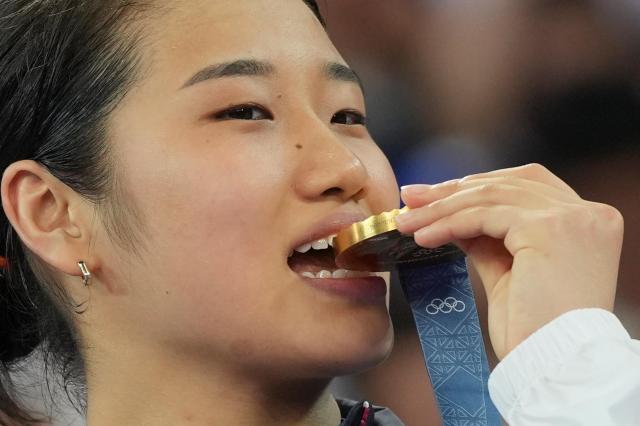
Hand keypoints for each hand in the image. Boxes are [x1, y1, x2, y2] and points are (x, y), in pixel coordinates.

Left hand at [395, 164, 623, 358]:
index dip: (477, 185)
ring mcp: (571, 218)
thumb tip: (453, 215)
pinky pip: (483, 216)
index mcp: (587, 221)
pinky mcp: (548, 228)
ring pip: (489, 198)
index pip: (524, 184)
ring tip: (407, 222)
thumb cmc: (535, 330)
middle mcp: (587, 213)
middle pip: (504, 185)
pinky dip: (448, 224)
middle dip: (451, 192)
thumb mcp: (509, 271)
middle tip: (410, 199)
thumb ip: (489, 238)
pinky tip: (423, 237)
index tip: (435, 194)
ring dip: (440, 209)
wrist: (554, 366)